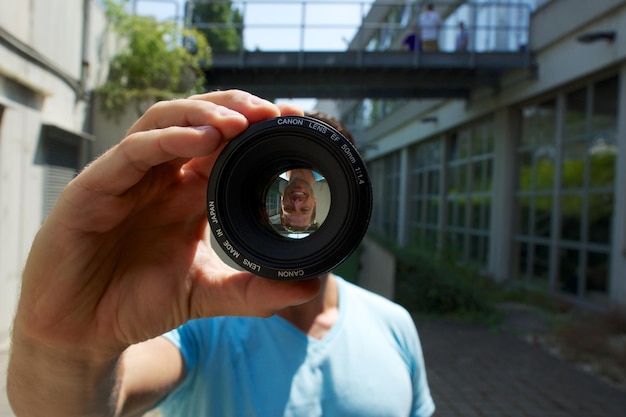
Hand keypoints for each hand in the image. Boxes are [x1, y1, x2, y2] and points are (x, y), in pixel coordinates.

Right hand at [12, 90, 319, 358]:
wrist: (83, 333)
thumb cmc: (137, 305)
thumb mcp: (205, 294)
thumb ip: (253, 291)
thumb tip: (309, 285)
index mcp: (187, 193)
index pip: (225, 144)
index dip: (259, 128)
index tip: (296, 121)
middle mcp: (160, 178)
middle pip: (199, 119)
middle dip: (238, 108)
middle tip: (275, 112)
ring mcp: (129, 178)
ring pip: (165, 120)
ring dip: (205, 113)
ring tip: (242, 121)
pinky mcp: (96, 187)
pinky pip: (134, 151)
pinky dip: (169, 139)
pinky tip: (201, 139)